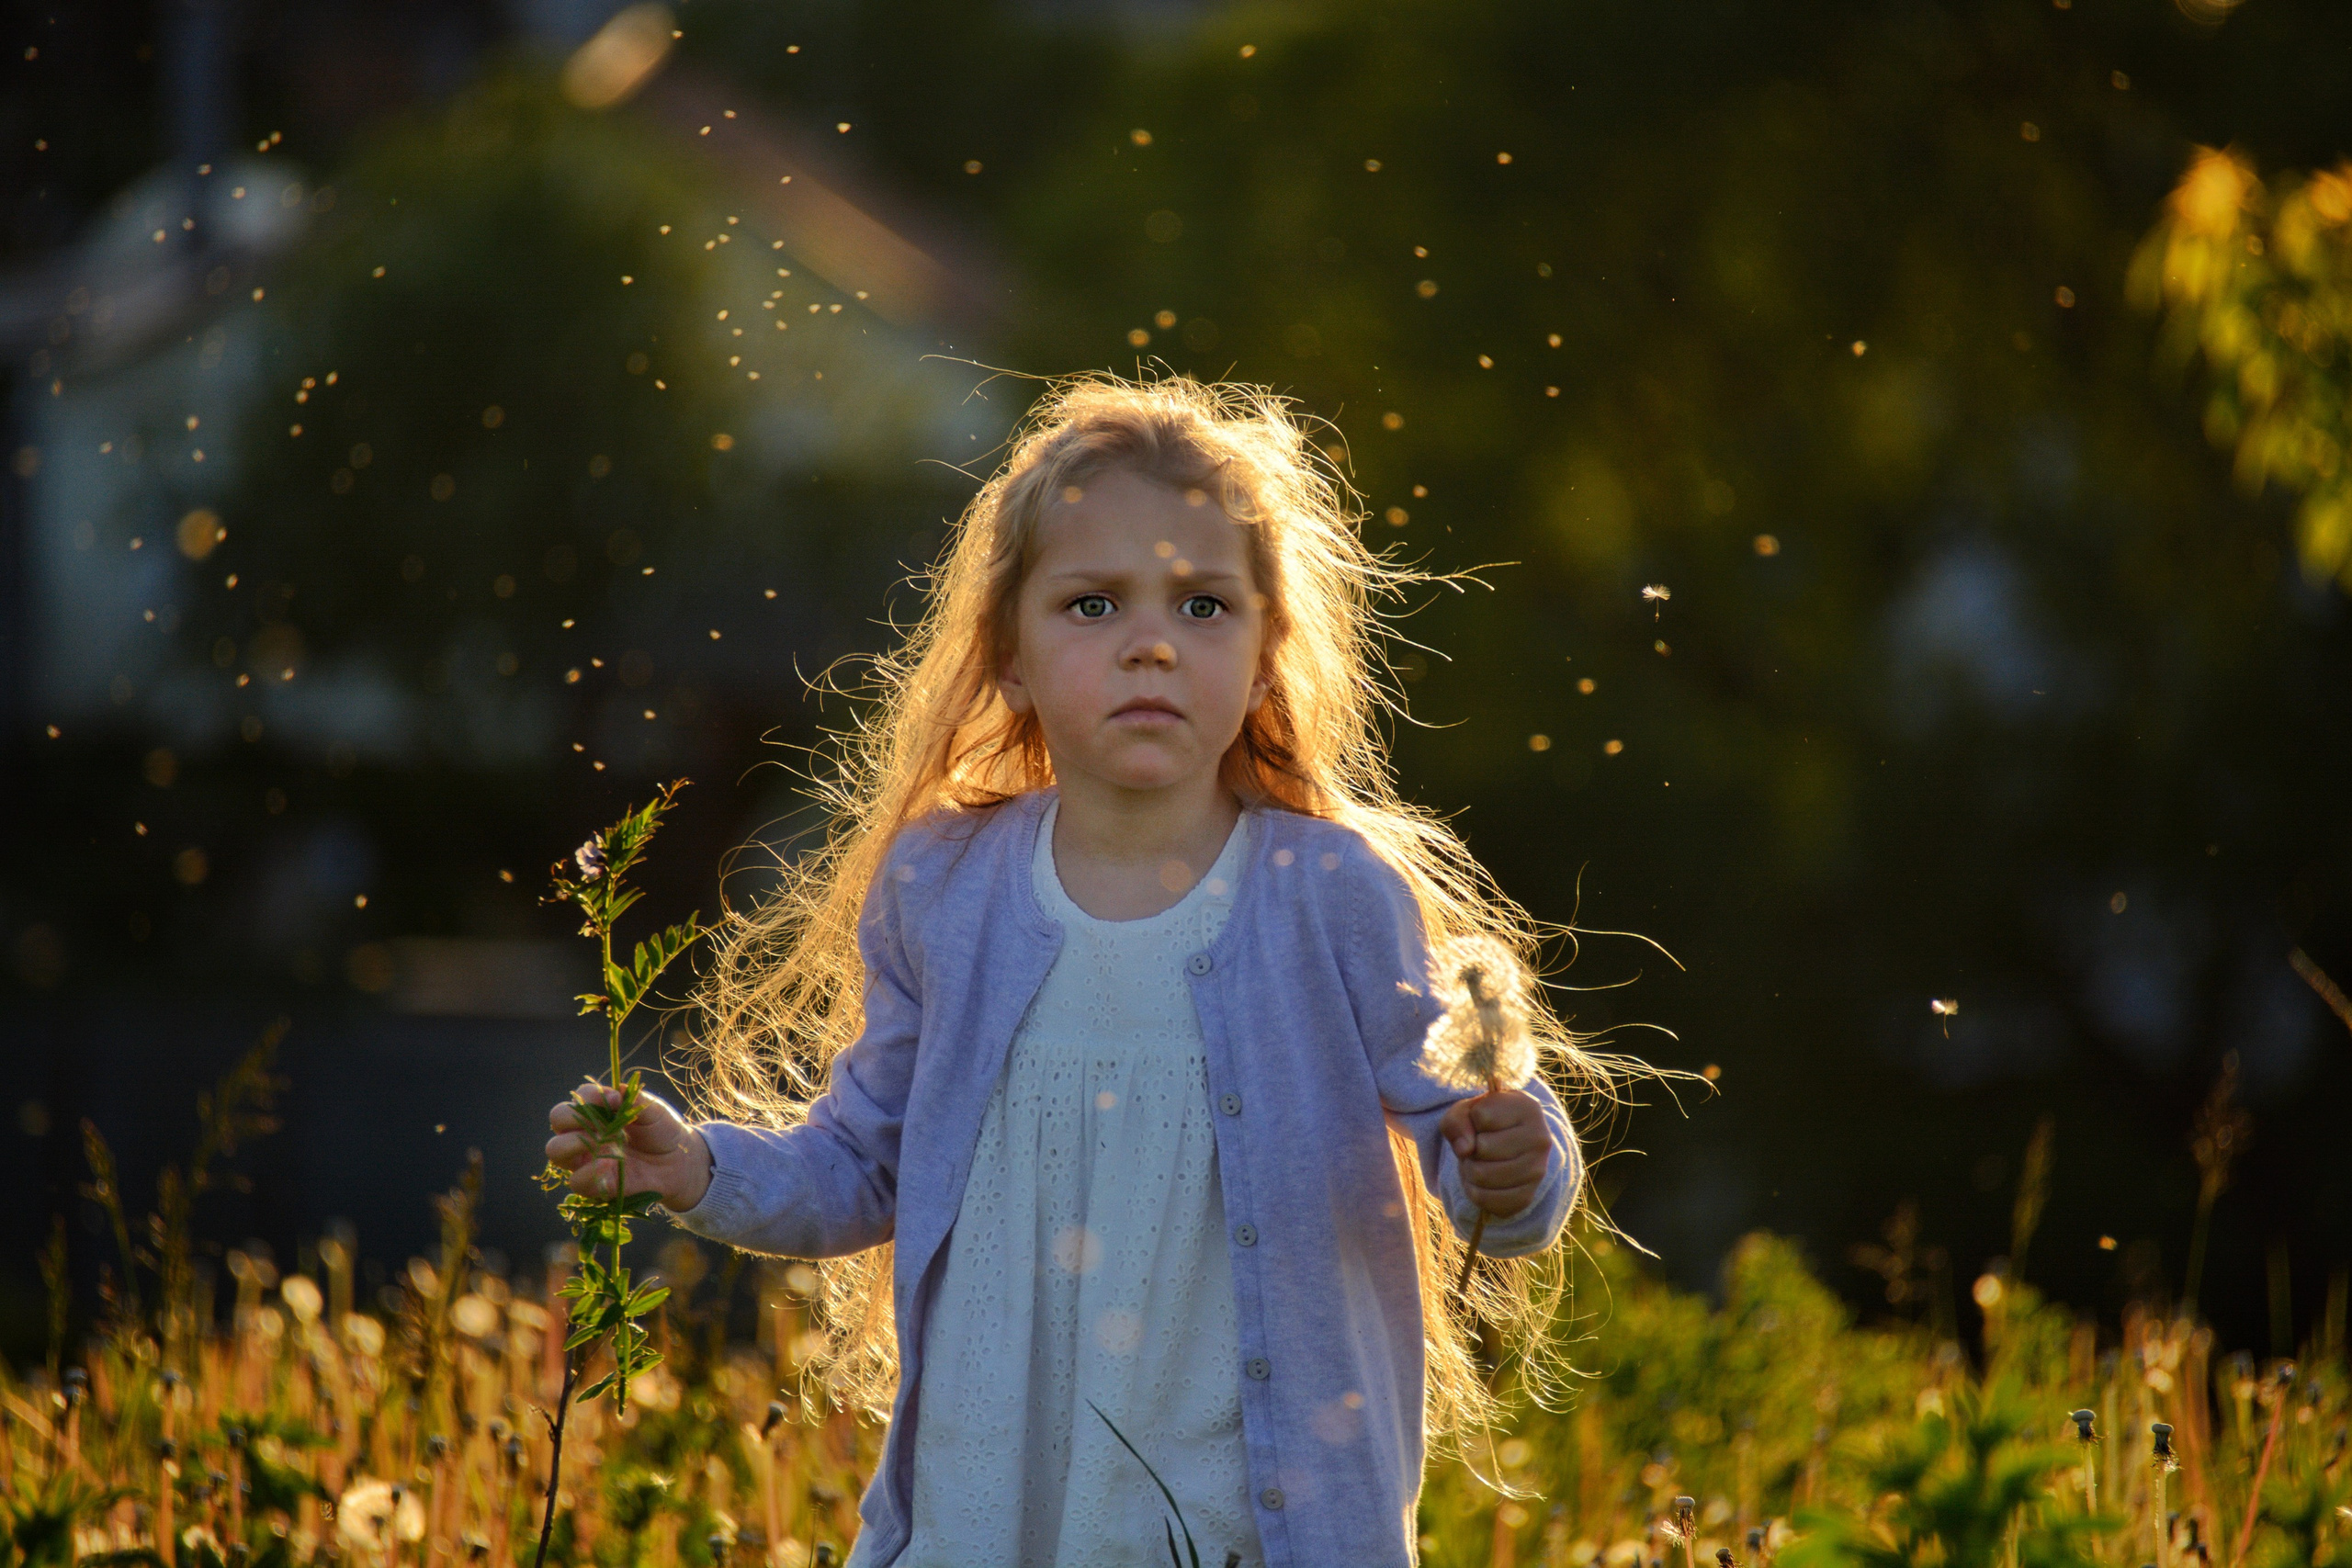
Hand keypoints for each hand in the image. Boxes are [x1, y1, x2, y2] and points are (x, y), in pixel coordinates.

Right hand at [545, 1081, 713, 1212]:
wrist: (679, 1161)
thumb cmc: (661, 1130)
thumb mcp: (652, 1110)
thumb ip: (633, 1099)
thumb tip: (616, 1091)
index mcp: (596, 1111)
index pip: (577, 1097)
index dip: (590, 1096)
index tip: (616, 1100)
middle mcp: (584, 1132)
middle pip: (557, 1120)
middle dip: (572, 1117)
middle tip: (600, 1123)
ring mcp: (585, 1158)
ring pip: (556, 1151)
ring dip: (575, 1145)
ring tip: (603, 1142)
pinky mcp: (593, 1184)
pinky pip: (576, 1181)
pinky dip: (589, 1173)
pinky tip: (610, 1165)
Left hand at [1439, 1087, 1549, 1219]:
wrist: (1508, 1147)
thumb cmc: (1485, 1123)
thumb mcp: (1466, 1111)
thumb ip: (1457, 1121)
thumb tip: (1465, 1149)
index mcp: (1529, 1109)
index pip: (1482, 1116)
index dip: (1472, 1119)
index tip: (1483, 1121)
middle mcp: (1540, 1139)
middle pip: (1483, 1148)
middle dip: (1470, 1148)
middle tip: (1479, 1146)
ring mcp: (1537, 1170)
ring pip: (1482, 1176)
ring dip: (1470, 1170)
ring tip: (1480, 1162)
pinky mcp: (1527, 1197)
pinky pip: (1485, 1199)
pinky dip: (1474, 1191)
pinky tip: (1483, 1181)